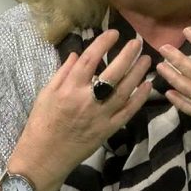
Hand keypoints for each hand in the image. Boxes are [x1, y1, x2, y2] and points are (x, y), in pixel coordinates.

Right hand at [8, 30, 151, 190]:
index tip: (114, 32)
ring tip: (147, 59)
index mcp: (69, 88)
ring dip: (138, 73)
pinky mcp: (109, 130)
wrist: (43, 158)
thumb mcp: (45, 94)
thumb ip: (63, 72)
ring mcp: (100, 115)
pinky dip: (140, 98)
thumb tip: (79, 53)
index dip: (103, 43)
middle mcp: (87, 100)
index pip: (90, 59)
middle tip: (138, 42)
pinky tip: (148, 85)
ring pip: (125, 90)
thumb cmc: (41, 123)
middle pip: (113, 73)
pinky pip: (128, 112)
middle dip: (127, 55)